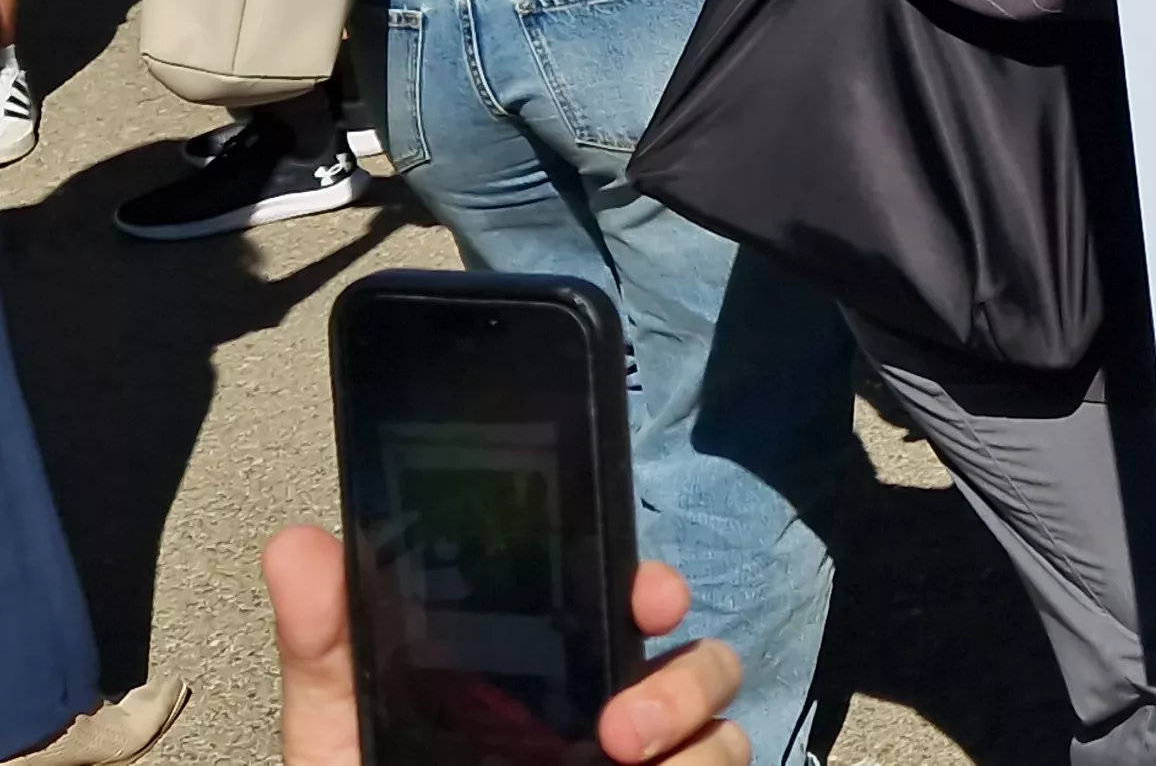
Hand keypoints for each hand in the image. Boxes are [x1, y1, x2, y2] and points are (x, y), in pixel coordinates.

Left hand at [268, 525, 745, 765]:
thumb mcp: (341, 736)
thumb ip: (327, 649)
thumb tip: (297, 545)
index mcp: (546, 676)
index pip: (625, 606)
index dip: (653, 590)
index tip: (651, 600)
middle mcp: (610, 714)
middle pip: (700, 662)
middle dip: (686, 679)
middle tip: (623, 727)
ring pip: (724, 732)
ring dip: (697, 743)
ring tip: (630, 765)